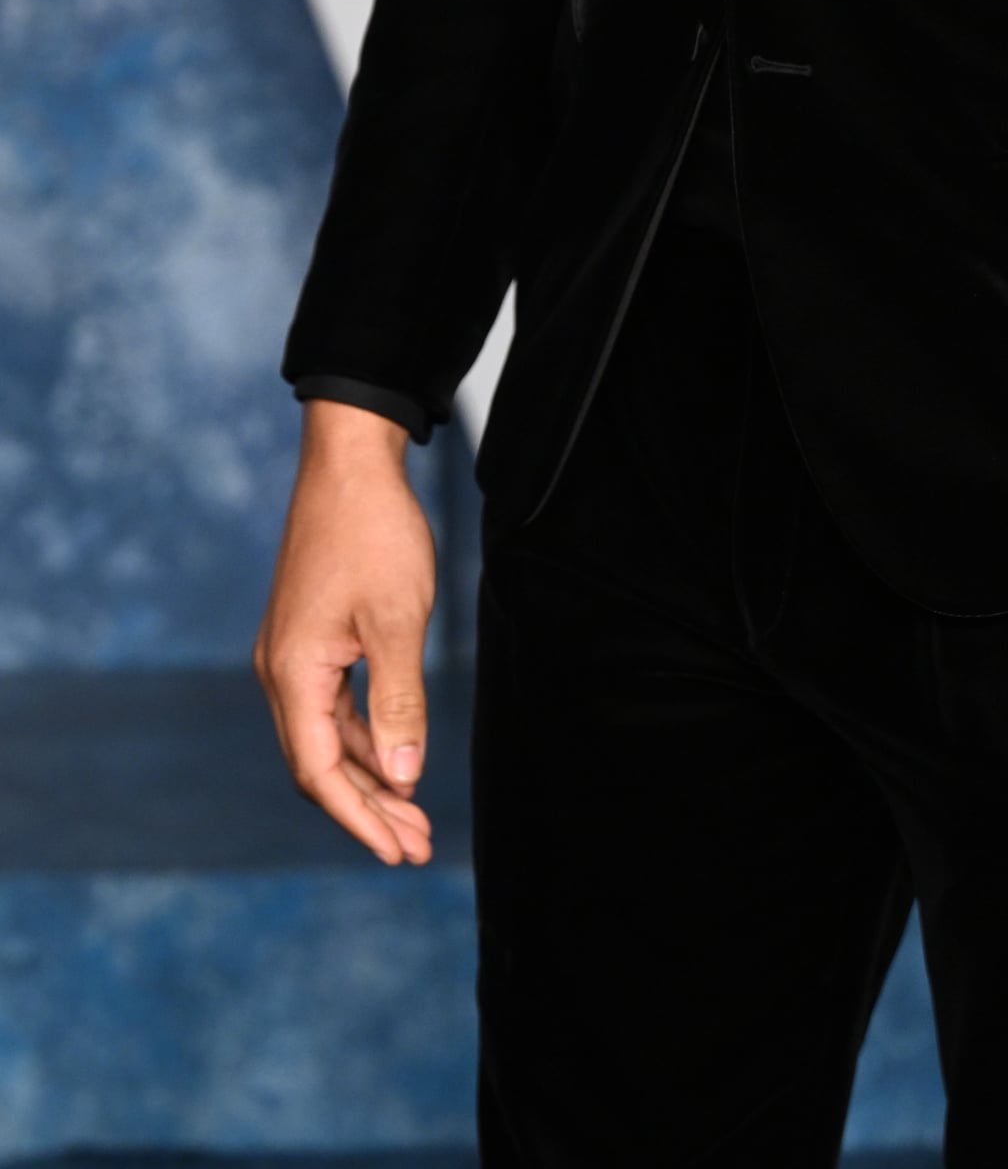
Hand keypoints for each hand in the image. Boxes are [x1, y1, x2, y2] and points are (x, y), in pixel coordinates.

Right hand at [253, 400, 438, 865]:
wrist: (350, 462)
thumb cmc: (374, 533)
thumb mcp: (398, 620)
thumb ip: (400, 701)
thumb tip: (406, 776)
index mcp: (293, 674)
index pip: (321, 772)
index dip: (361, 819)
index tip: (399, 853)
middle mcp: (281, 672)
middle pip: (322, 764)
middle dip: (370, 809)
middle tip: (418, 847)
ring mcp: (293, 654)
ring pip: (330, 737)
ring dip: (372, 775)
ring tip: (416, 815)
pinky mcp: (311, 637)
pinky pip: (335, 705)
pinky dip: (367, 734)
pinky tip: (400, 755)